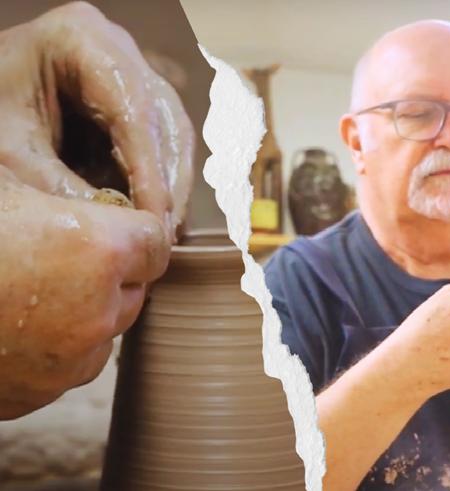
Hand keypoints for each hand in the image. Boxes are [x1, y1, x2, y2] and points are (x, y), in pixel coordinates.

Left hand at [0, 2, 194, 240]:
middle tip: (167, 232)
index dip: (150, 171)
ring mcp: (130, 73)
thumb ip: (68, 192)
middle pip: (164, 120)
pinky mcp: (133, 99)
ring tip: (166, 229)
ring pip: (170, 132)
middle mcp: (118, 50)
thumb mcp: (14, 156)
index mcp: (81, 40)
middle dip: (168, 182)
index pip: (132, 112)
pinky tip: (156, 212)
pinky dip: (160, 180)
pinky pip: (160, 142)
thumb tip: (130, 231)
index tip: (157, 221)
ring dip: (170, 184)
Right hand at [0, 169, 169, 418]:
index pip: (157, 243)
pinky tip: (14, 326)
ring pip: (107, 330)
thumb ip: (54, 187)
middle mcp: (98, 312)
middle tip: (67, 256)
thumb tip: (83, 191)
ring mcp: (71, 361)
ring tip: (34, 292)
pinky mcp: (41, 394)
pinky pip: (71, 364)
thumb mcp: (5, 184)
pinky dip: (57, 347)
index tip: (120, 227)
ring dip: (87, 313)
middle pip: (136, 289)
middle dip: (113, 273)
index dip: (137, 232)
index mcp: (98, 251)